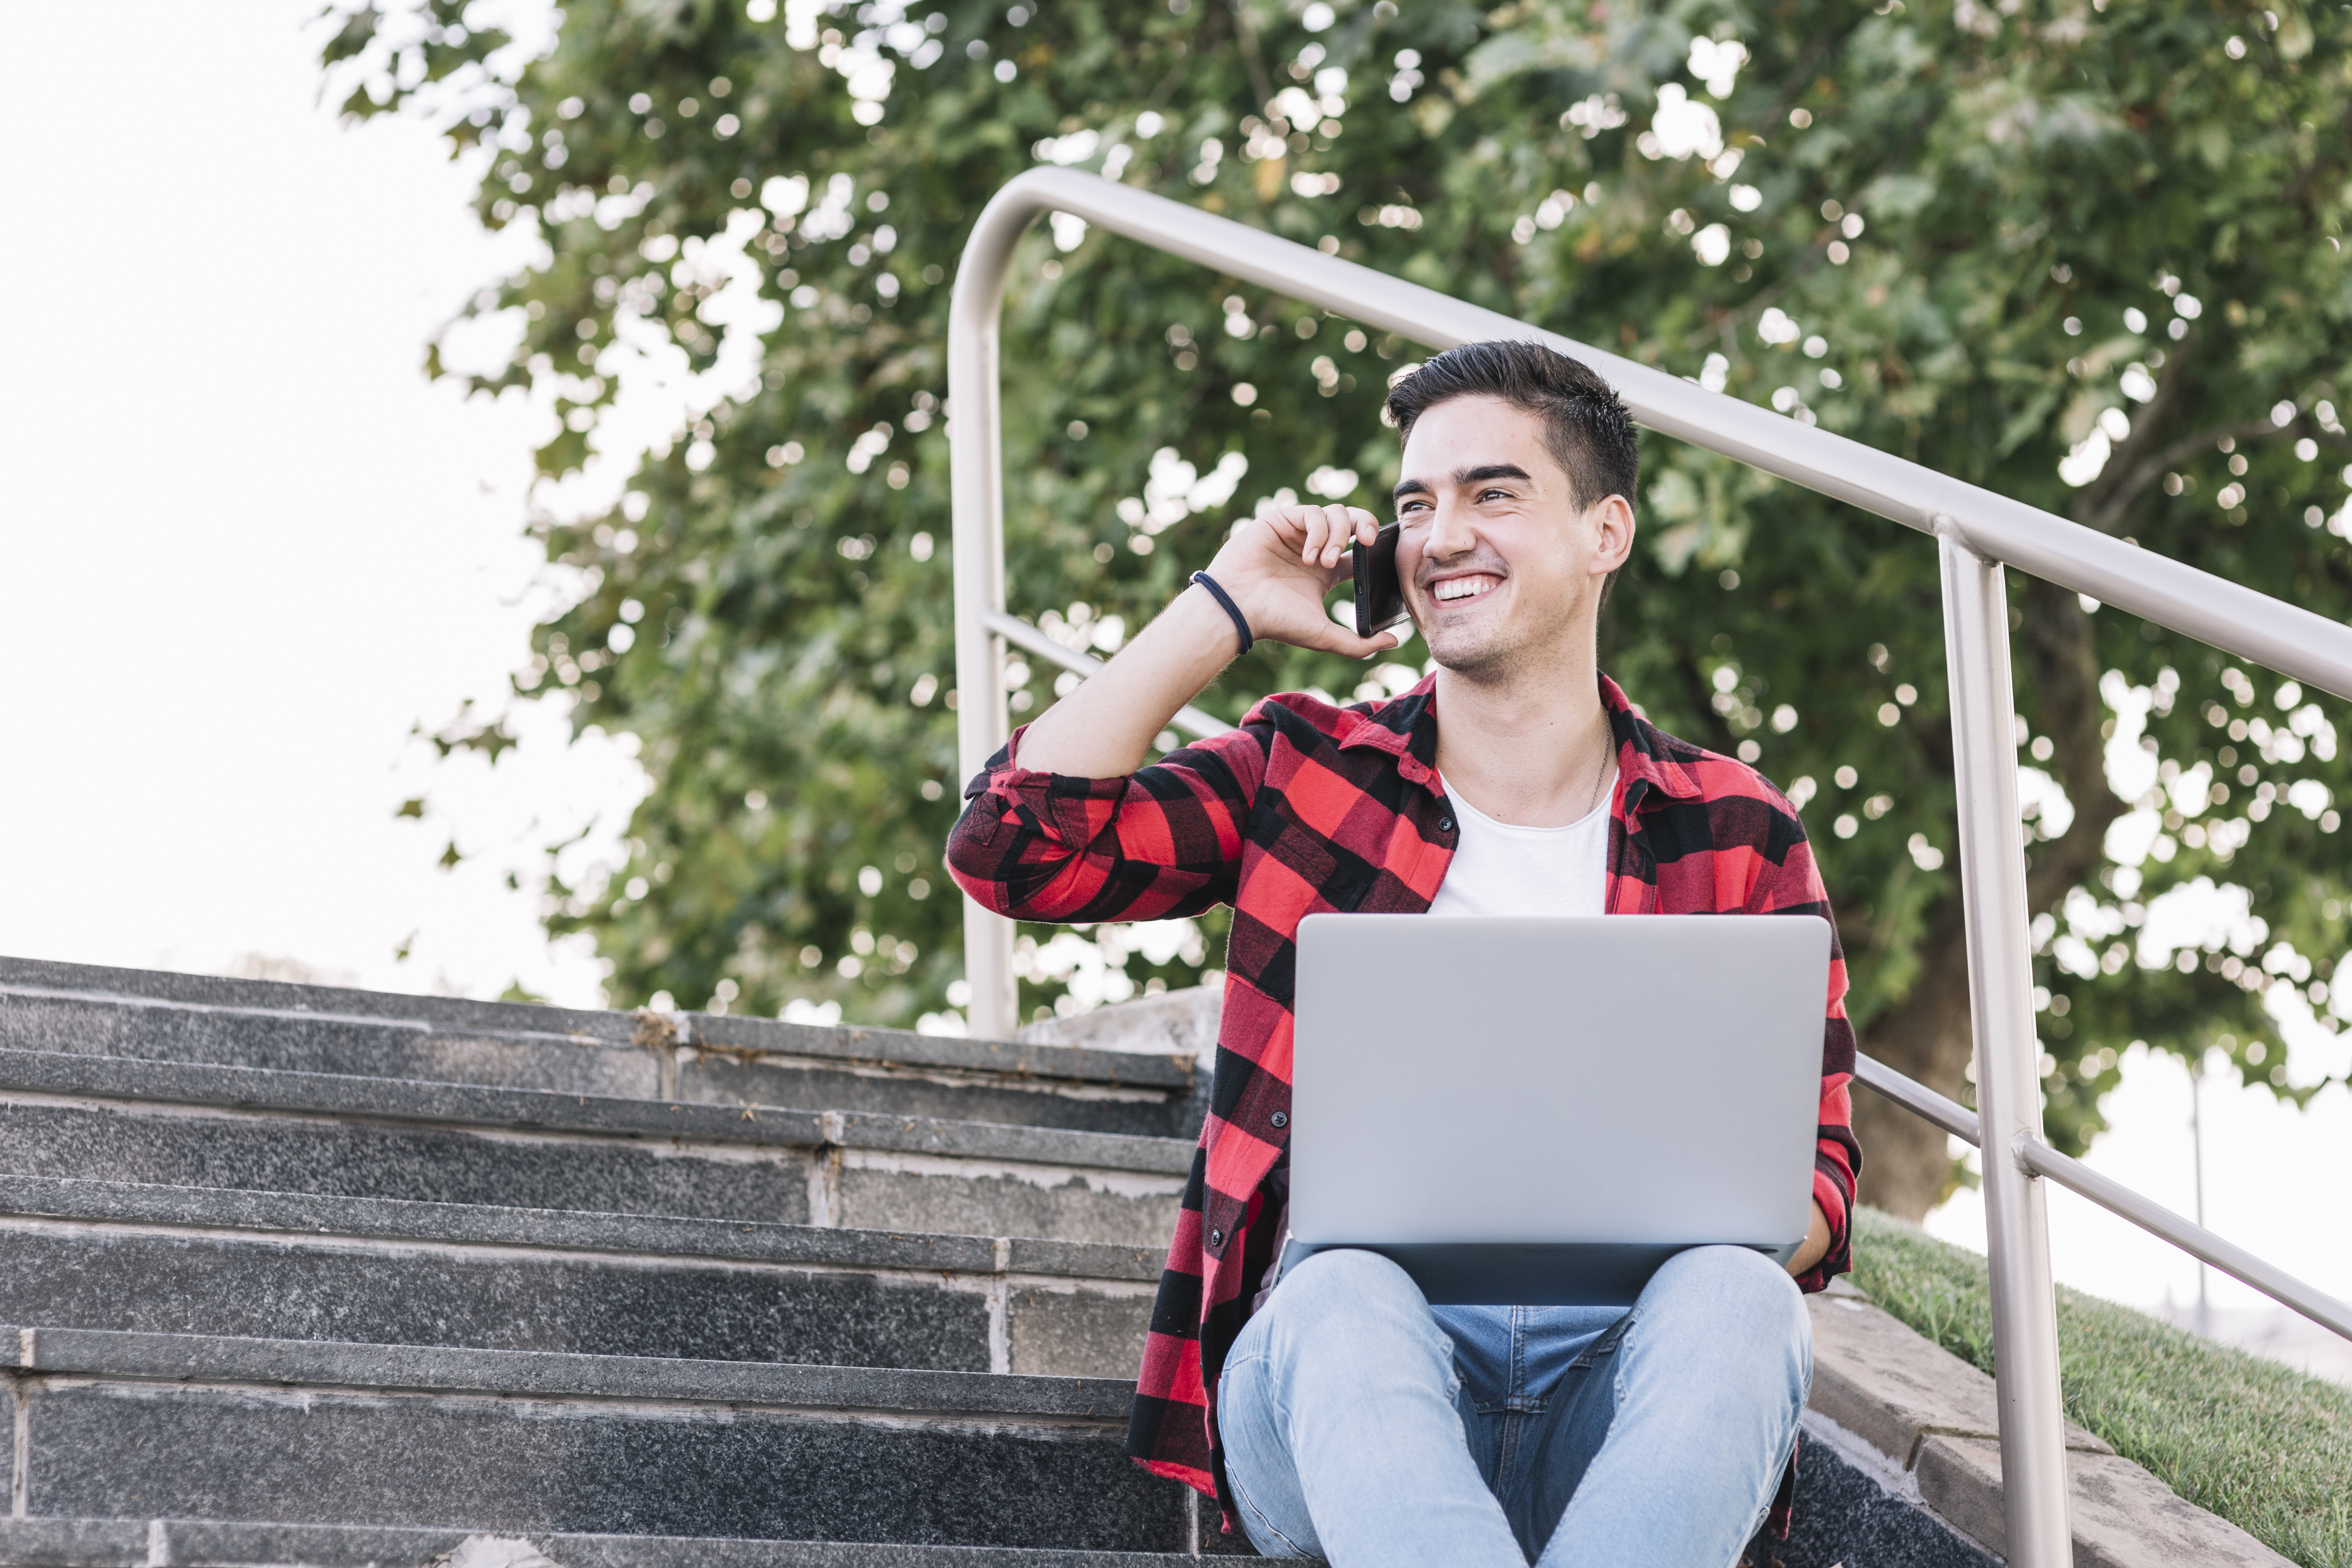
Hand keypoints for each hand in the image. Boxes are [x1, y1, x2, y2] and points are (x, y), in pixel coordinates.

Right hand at [1197, 503, 1402, 659]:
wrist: (1239, 609)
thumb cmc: (1276, 622)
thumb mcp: (1324, 635)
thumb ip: (1360, 643)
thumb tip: (1395, 640)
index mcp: (1327, 572)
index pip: (1360, 550)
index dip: (1375, 548)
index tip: (1378, 557)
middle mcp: (1314, 549)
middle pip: (1353, 522)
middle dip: (1367, 526)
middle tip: (1369, 542)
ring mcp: (1297, 533)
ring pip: (1336, 513)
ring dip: (1339, 535)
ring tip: (1326, 562)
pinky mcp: (1281, 520)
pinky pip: (1312, 513)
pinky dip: (1318, 532)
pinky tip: (1309, 556)